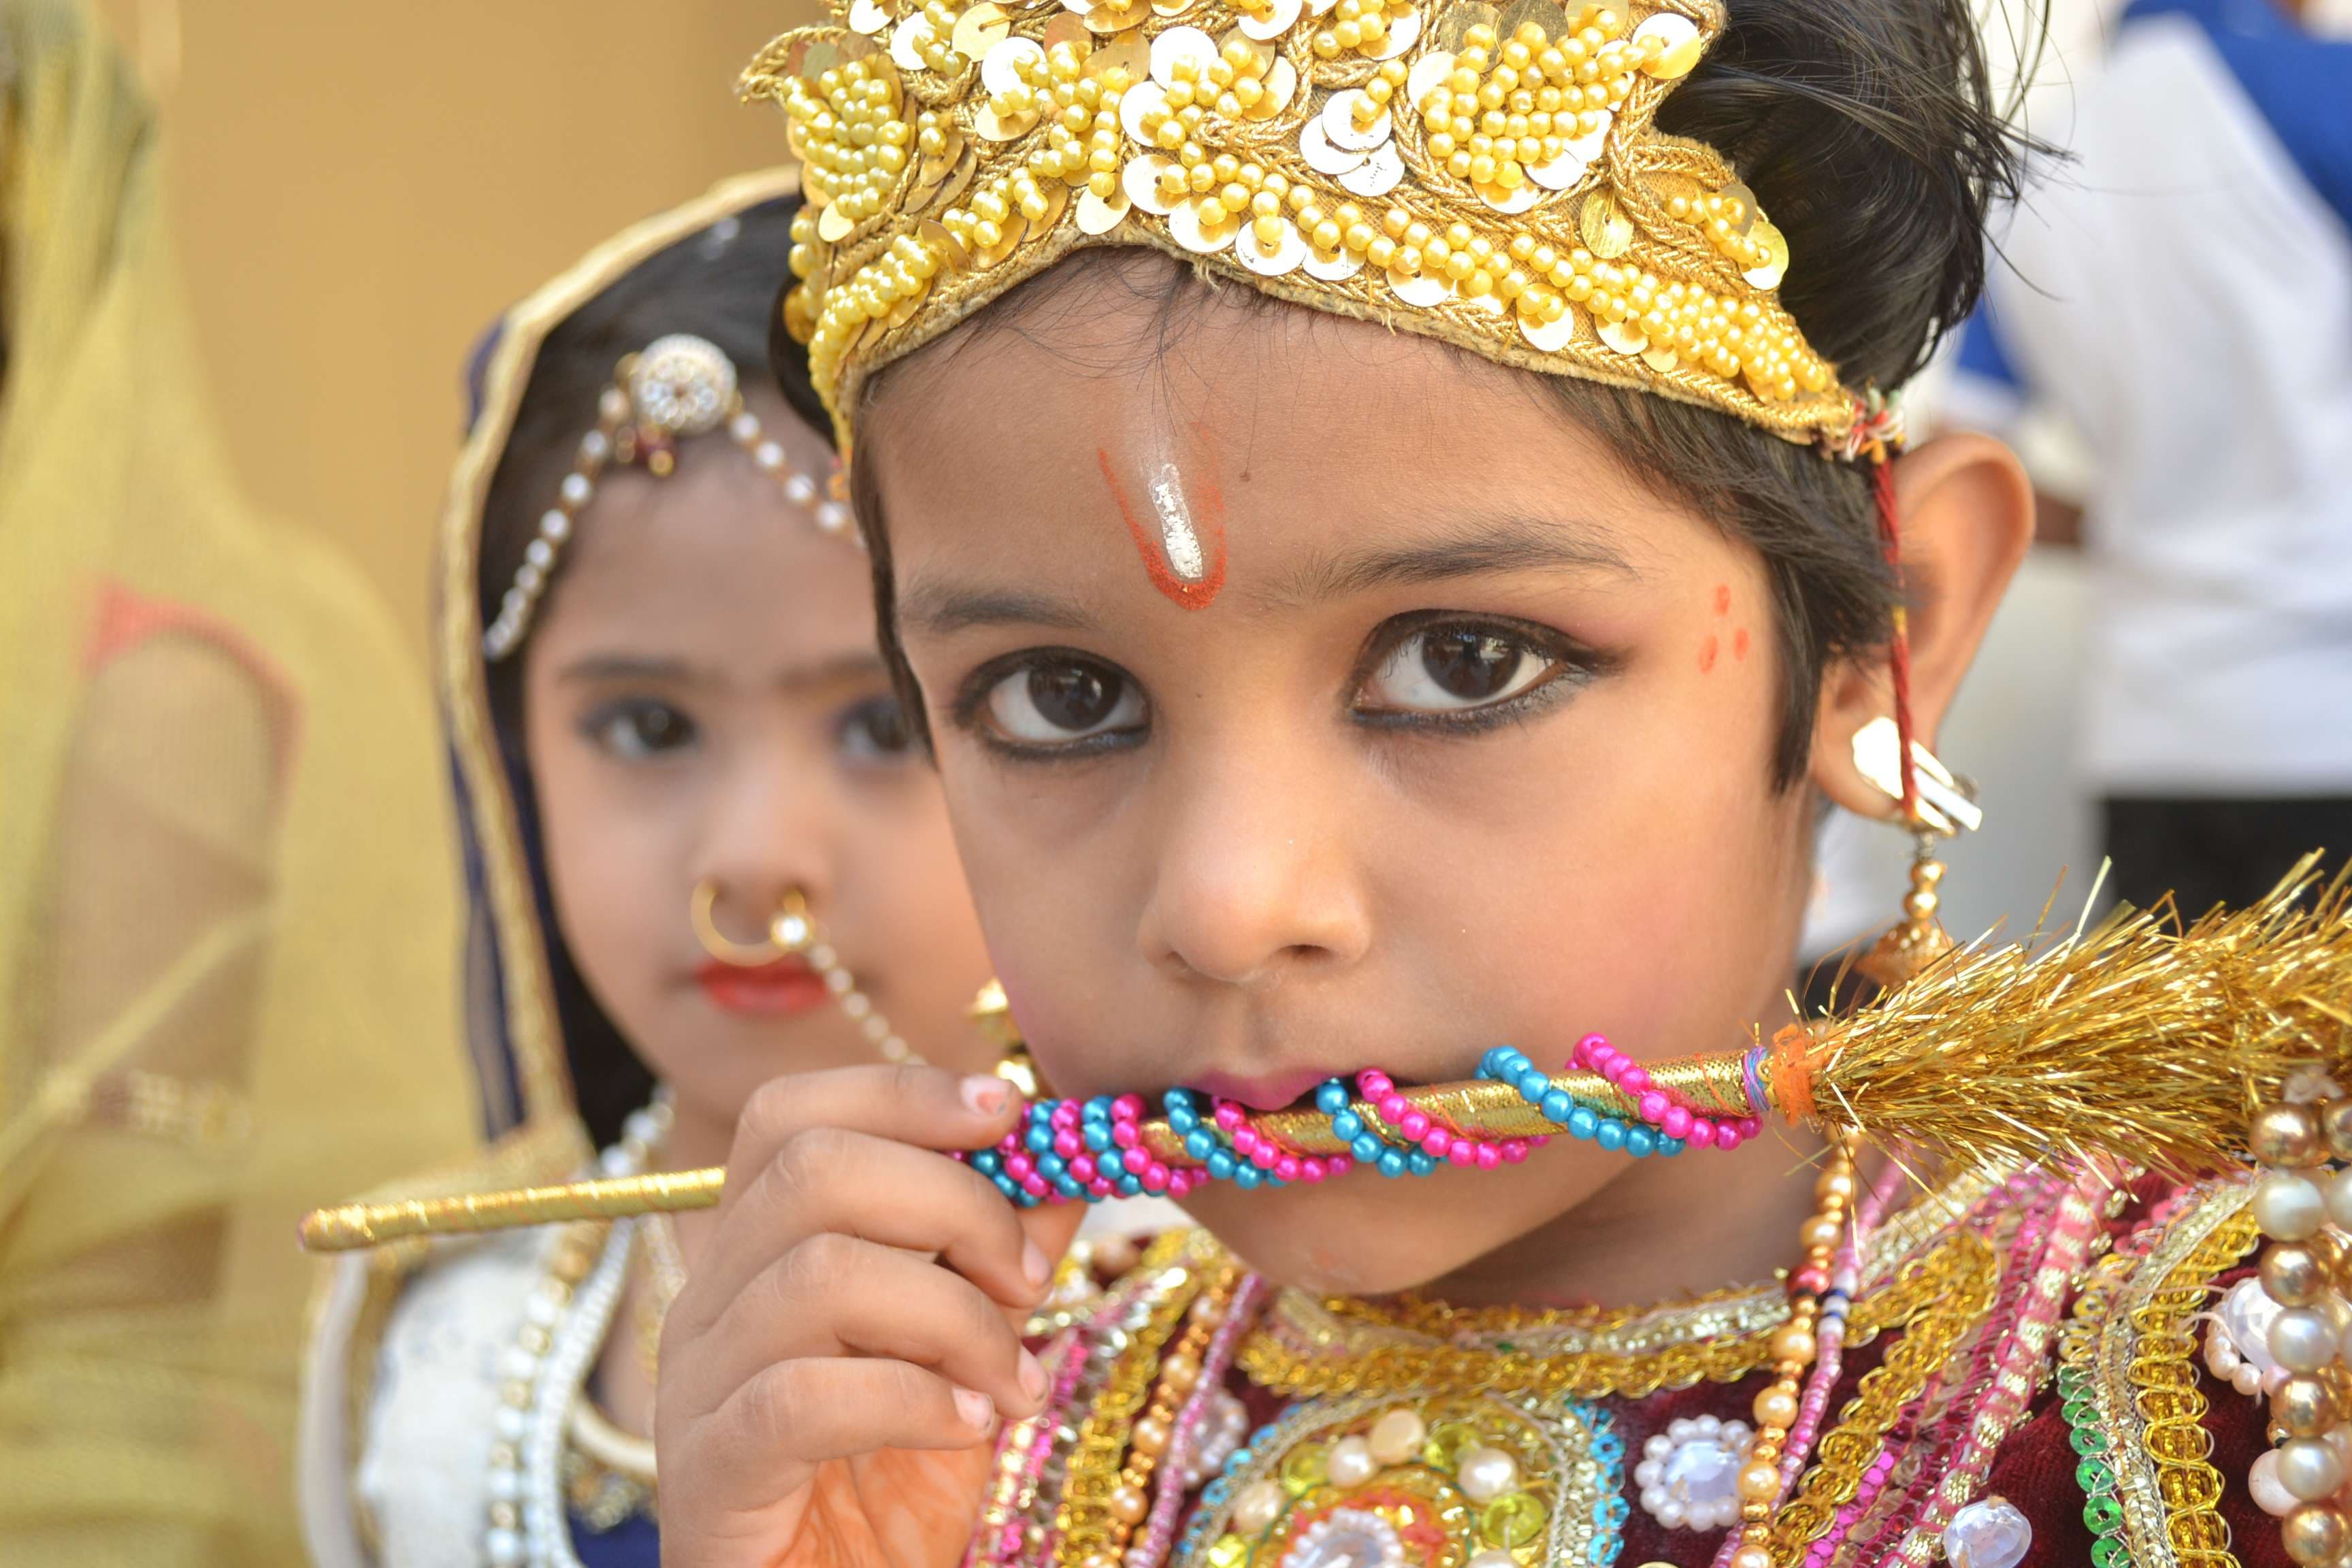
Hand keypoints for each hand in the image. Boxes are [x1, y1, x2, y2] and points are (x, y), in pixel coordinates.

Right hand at [654, 1064, 1085, 1567]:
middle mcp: (707, 1302)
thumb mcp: (967, 1351)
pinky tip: (969, 1428)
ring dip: (952, 1315)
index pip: (793, 1114)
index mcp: (756, 1251)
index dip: (901, 1092)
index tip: (1008, 1108)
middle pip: (809, 1167)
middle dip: (952, 1199)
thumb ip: (1002, 1256)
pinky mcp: (708, 1475)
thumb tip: (1065, 1158)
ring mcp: (695, 1388)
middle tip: (1032, 1278)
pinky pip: (800, 1397)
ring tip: (1014, 1381)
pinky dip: (909, 1399)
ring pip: (816, 1274)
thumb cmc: (893, 1489)